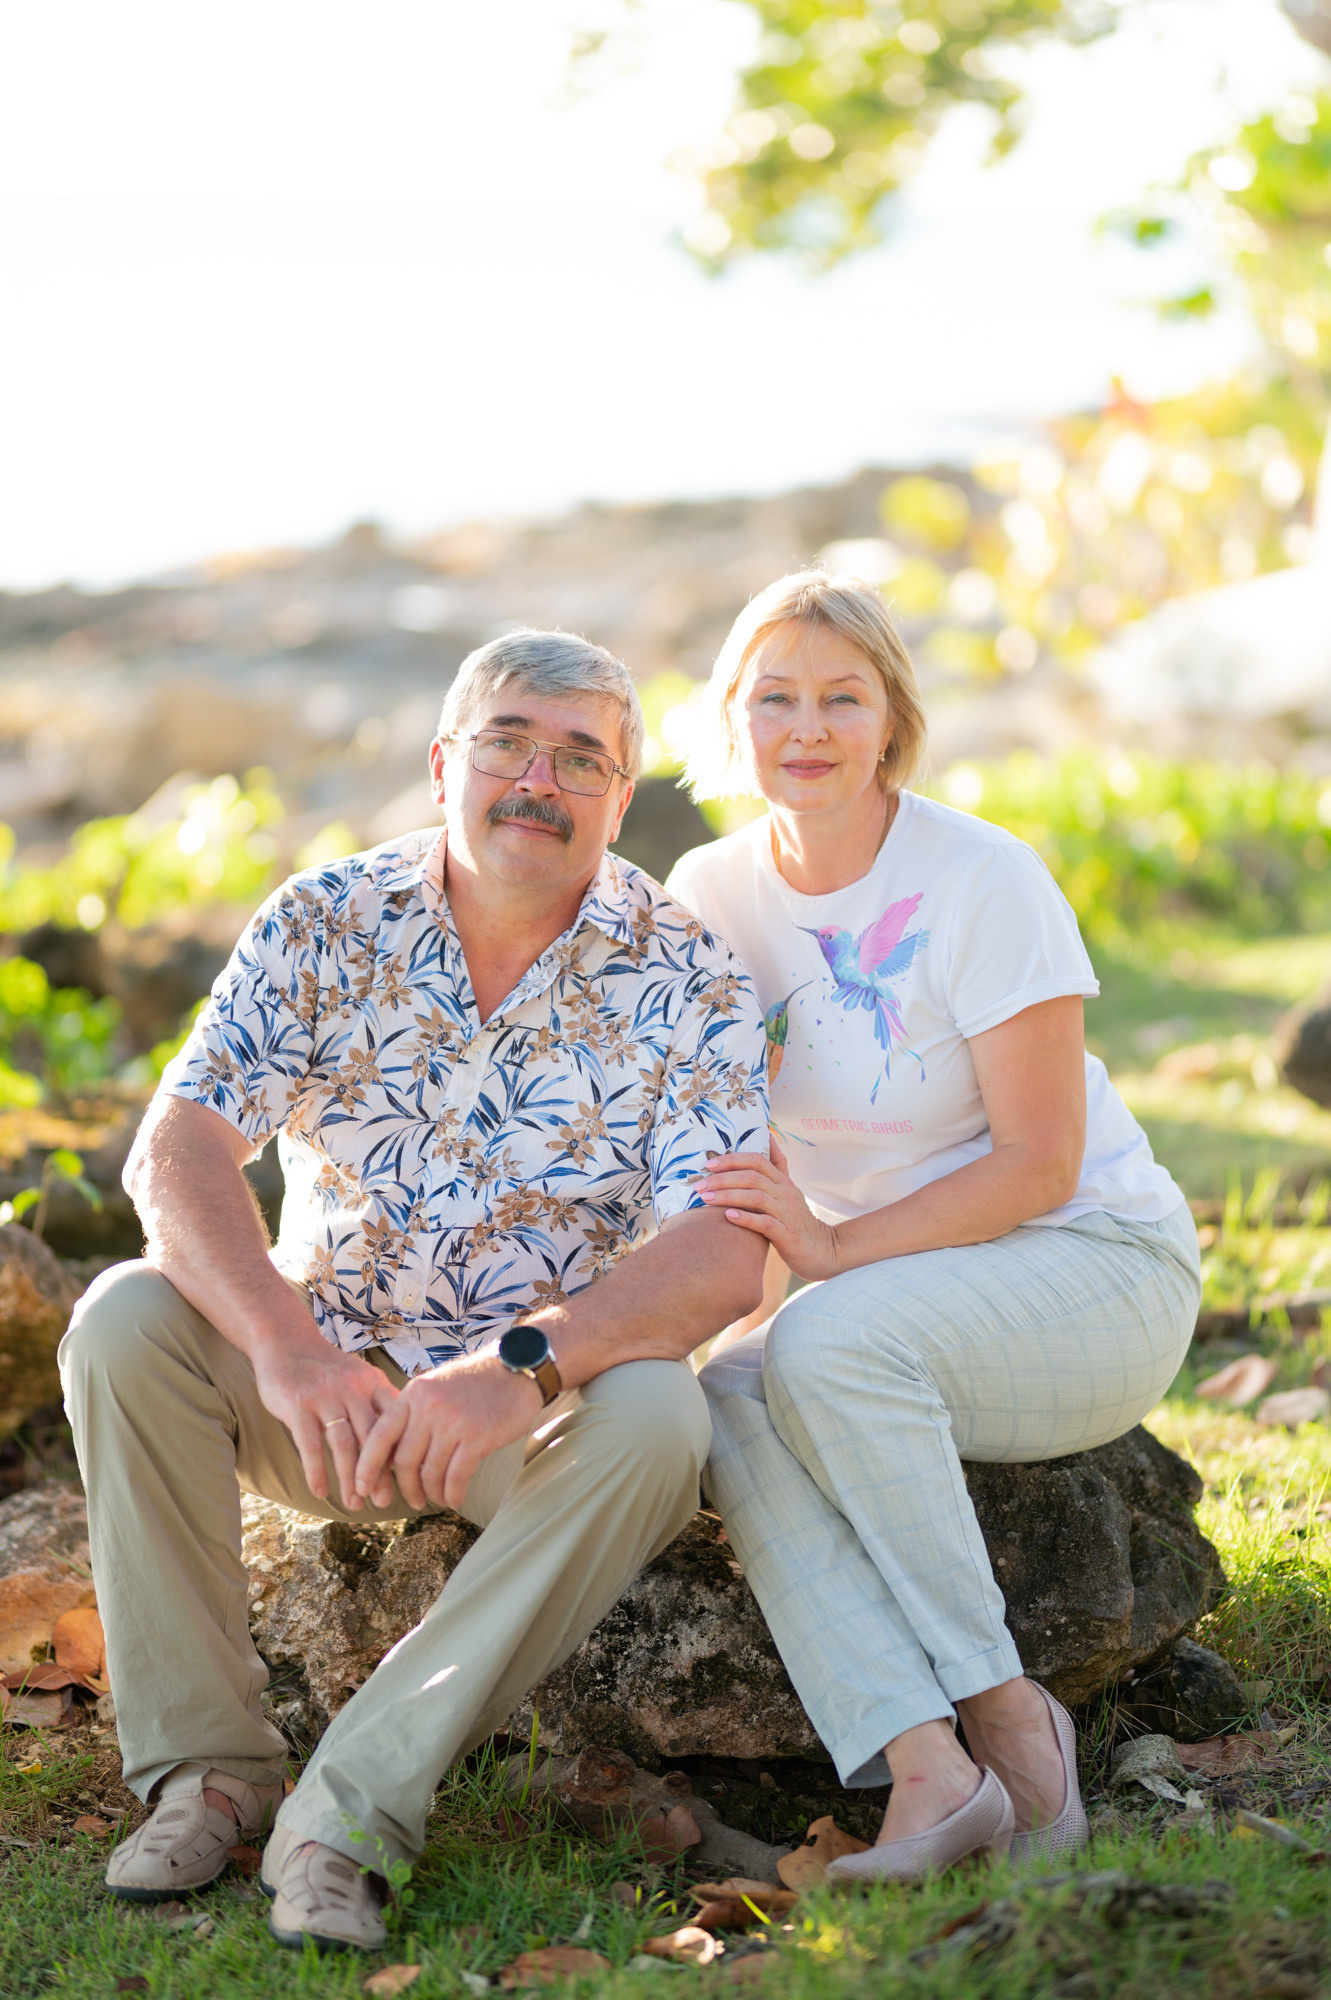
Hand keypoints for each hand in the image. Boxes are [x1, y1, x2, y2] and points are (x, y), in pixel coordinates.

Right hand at [252, 1336, 401, 1511]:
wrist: (286, 1341)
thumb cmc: (326, 1369)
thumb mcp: (358, 1377)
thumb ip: (376, 1405)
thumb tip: (400, 1444)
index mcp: (373, 1382)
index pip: (395, 1421)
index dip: (403, 1450)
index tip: (409, 1479)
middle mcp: (352, 1388)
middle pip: (372, 1437)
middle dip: (379, 1472)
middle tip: (384, 1501)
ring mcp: (324, 1396)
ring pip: (343, 1444)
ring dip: (349, 1478)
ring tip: (354, 1503)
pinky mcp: (298, 1405)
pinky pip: (310, 1444)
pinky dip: (316, 1471)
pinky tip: (320, 1491)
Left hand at [355, 1350, 545, 1512]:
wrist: (518, 1368)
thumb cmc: (477, 1381)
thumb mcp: (437, 1385)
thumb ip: (415, 1412)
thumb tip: (395, 1451)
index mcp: (414, 1393)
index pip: (380, 1434)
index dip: (367, 1465)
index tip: (361, 1487)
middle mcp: (429, 1407)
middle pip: (404, 1460)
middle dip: (405, 1487)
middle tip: (412, 1500)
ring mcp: (452, 1422)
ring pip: (429, 1473)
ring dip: (431, 1493)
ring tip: (437, 1499)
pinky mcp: (477, 1437)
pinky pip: (456, 1477)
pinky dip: (452, 1494)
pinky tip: (455, 1499)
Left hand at [697, 1134, 841, 1281]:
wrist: (821, 1250)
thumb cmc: (796, 1220)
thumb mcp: (788, 1190)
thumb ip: (777, 1165)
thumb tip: (767, 1135)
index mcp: (783, 1181)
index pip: (757, 1160)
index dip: (732, 1159)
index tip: (708, 1164)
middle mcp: (786, 1193)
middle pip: (752, 1177)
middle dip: (723, 1178)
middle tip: (699, 1185)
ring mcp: (787, 1213)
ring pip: (756, 1197)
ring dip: (728, 1196)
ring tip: (705, 1199)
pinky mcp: (787, 1234)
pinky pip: (765, 1223)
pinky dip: (745, 1218)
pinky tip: (728, 1217)